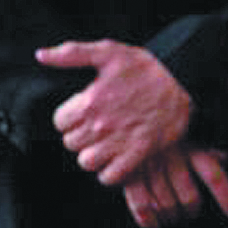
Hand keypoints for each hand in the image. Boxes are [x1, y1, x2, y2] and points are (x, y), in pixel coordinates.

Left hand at [41, 39, 191, 183]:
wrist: (186, 84)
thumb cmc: (148, 68)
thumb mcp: (109, 51)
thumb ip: (72, 53)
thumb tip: (41, 56)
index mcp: (89, 101)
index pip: (60, 122)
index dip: (70, 119)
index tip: (84, 114)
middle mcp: (101, 125)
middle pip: (71, 143)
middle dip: (81, 137)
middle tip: (96, 129)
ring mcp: (119, 142)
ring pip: (87, 162)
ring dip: (93, 156)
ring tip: (104, 146)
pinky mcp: (139, 155)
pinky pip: (111, 176)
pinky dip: (110, 172)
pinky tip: (116, 160)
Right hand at [118, 143, 227, 227]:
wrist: (123, 120)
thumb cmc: (160, 133)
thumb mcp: (186, 136)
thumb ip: (206, 149)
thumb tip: (227, 157)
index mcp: (189, 147)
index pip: (212, 175)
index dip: (226, 196)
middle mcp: (170, 156)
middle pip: (189, 198)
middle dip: (191, 212)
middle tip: (190, 214)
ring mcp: (148, 166)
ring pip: (166, 205)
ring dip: (171, 218)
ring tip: (173, 219)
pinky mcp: (127, 174)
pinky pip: (140, 205)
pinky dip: (148, 220)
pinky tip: (154, 227)